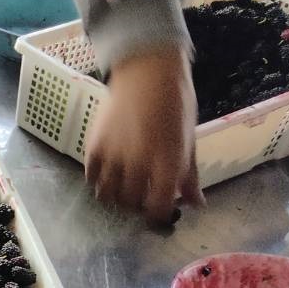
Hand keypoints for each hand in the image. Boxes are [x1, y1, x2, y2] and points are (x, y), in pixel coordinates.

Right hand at [84, 48, 203, 224]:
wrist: (147, 71)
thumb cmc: (175, 103)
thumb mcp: (189, 140)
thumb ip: (189, 176)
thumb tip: (197, 204)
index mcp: (169, 161)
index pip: (159, 205)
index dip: (158, 215)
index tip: (157, 213)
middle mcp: (139, 162)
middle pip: (132, 202)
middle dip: (137, 206)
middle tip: (140, 199)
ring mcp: (114, 154)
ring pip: (108, 194)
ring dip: (115, 198)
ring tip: (121, 191)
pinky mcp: (94, 145)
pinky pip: (91, 176)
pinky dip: (97, 182)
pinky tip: (105, 177)